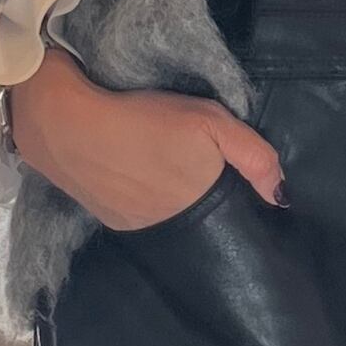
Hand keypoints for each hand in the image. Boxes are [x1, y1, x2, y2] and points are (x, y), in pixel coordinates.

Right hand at [8, 52, 283, 230]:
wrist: (63, 123)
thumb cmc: (141, 118)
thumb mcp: (208, 121)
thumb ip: (253, 156)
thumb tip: (282, 197)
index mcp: (197, 205)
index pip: (231, 219)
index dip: (239, 203)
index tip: (241, 188)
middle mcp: (169, 227)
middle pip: (201, 220)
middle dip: (207, 202)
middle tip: (203, 172)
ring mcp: (136, 227)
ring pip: (170, 219)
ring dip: (175, 202)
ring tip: (170, 173)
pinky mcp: (110, 219)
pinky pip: (141, 215)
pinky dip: (147, 200)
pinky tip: (141, 175)